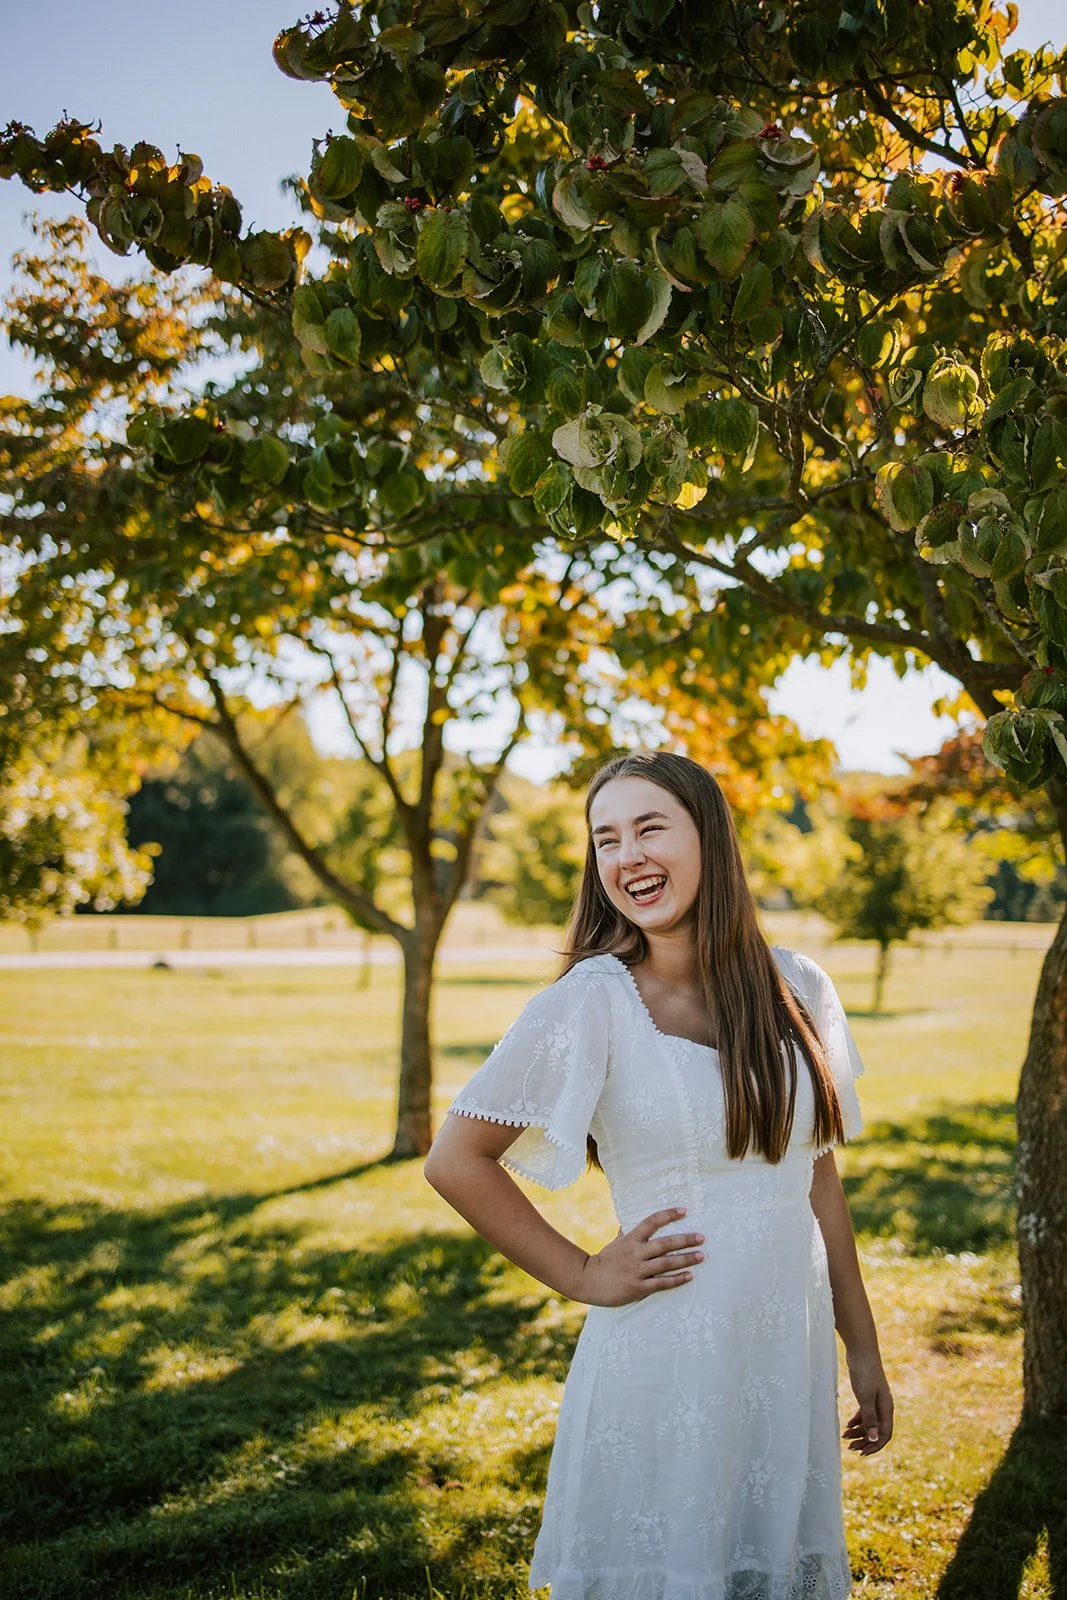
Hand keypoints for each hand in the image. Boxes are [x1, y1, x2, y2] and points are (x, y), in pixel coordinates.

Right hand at [579, 1207, 704, 1306]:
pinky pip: (661, 1283)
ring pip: (665, 1263)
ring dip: (685, 1259)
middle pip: (663, 1244)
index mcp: (630, 1239)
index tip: (685, 1211)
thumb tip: (632, 1220)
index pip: (651, 1222)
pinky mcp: (638, 1287)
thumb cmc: (605, 1260)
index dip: (668, 1215)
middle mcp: (635, 1253)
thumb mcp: (616, 1243)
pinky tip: (690, 1276)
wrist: (588, 1281)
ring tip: (702, 1256)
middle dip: (684, 1240)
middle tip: (702, 1237)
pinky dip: (676, 1280)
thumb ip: (628, 1232)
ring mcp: (637, 1270)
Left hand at [843, 1354, 893, 1454]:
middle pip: (876, 1431)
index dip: (875, 1446)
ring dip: (858, 1431)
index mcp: (886, 1408)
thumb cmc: (865, 1372)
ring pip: (869, 1423)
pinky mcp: (867, 1394)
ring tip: (844, 1436)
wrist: (861, 1351)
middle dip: (864, 1441)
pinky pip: (864, 1413)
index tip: (862, 1453)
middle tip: (849, 1447)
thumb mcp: (865, 1397)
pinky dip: (857, 1421)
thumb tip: (873, 1438)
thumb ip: (869, 1418)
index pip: (884, 1434)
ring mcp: (875, 1400)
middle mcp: (883, 1406)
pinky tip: (847, 1425)